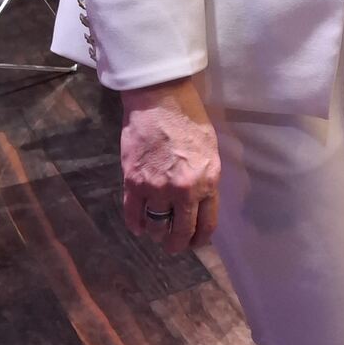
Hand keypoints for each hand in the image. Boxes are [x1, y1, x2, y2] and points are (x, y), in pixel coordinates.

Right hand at [120, 77, 219, 253]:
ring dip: (156, 233)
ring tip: (157, 232)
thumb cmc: (190, 117)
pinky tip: (139, 226)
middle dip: (178, 243)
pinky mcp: (133, 182)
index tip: (195, 242)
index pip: (206, 223)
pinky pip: (133, 215)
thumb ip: (206, 177)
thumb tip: (201, 201)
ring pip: (156, 226)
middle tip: (174, 245)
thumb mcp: (210, 149)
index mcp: (208, 180)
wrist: (160, 98)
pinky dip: (136, 224)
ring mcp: (156, 188)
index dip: (200, 239)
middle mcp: (184, 189)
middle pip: (180, 231)